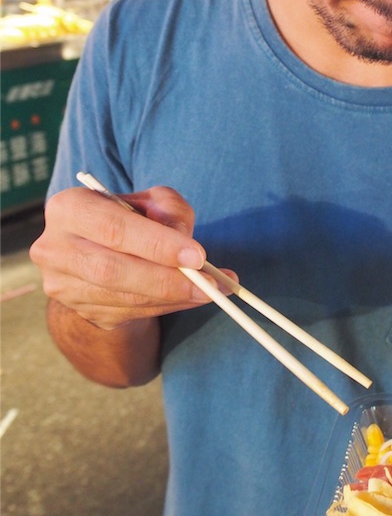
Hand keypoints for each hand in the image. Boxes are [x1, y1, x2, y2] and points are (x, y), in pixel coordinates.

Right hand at [30, 184, 232, 331]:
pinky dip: (166, 307)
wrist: (102, 252)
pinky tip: (191, 298)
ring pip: (123, 297)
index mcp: (69, 208)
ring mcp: (64, 285)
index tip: (198, 256)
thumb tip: (185, 242)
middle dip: (167, 279)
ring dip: (173, 297)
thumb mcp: (151, 202)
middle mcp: (55, 248)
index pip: (112, 228)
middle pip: (112, 269)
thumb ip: (169, 210)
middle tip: (209, 282)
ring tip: (212, 291)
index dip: (157, 244)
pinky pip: (129, 313)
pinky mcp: (81, 311)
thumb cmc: (131, 220)